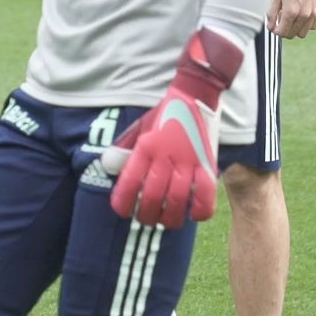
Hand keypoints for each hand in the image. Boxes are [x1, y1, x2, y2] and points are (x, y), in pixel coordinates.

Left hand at [104, 28, 239, 229]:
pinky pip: (206, 194)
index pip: (128, 183)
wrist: (195, 95)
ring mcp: (188, 161)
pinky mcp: (207, 163)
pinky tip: (194, 215)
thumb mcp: (139, 127)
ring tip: (166, 220)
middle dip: (146, 215)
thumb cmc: (164, 115)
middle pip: (152, 198)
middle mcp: (165, 156)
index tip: (123, 211)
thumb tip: (107, 166)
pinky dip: (201, 211)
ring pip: (177, 201)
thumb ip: (124, 147)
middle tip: (146, 218)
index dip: (123, 204)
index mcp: (145, 147)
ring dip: (170, 218)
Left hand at [268, 0, 315, 38]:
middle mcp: (303, 15)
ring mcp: (313, 14)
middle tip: (282, 20)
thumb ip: (271, 14)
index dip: (276, 31)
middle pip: (292, 35)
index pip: (282, 33)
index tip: (275, 26)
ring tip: (292, 18)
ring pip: (302, 33)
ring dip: (296, 29)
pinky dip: (306, 24)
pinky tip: (302, 15)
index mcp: (291, 11)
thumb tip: (271, 28)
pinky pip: (312, 26)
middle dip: (285, 31)